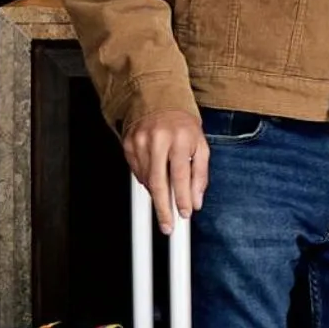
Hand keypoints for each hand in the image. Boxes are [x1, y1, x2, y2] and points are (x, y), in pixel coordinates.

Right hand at [122, 110, 206, 234]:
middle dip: (163, 208)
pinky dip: (146, 182)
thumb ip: (200, 174)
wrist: (158, 101)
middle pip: (159, 182)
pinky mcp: (128, 145)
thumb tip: (196, 201)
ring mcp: (140, 142)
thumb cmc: (183, 125)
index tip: (184, 214)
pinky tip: (154, 180)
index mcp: (181, 138)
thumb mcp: (200, 144)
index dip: (182, 198)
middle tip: (168, 226)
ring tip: (164, 199)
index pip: (181, 175)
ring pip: (146, 180)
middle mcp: (159, 140)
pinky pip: (136, 173)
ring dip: (156, 195)